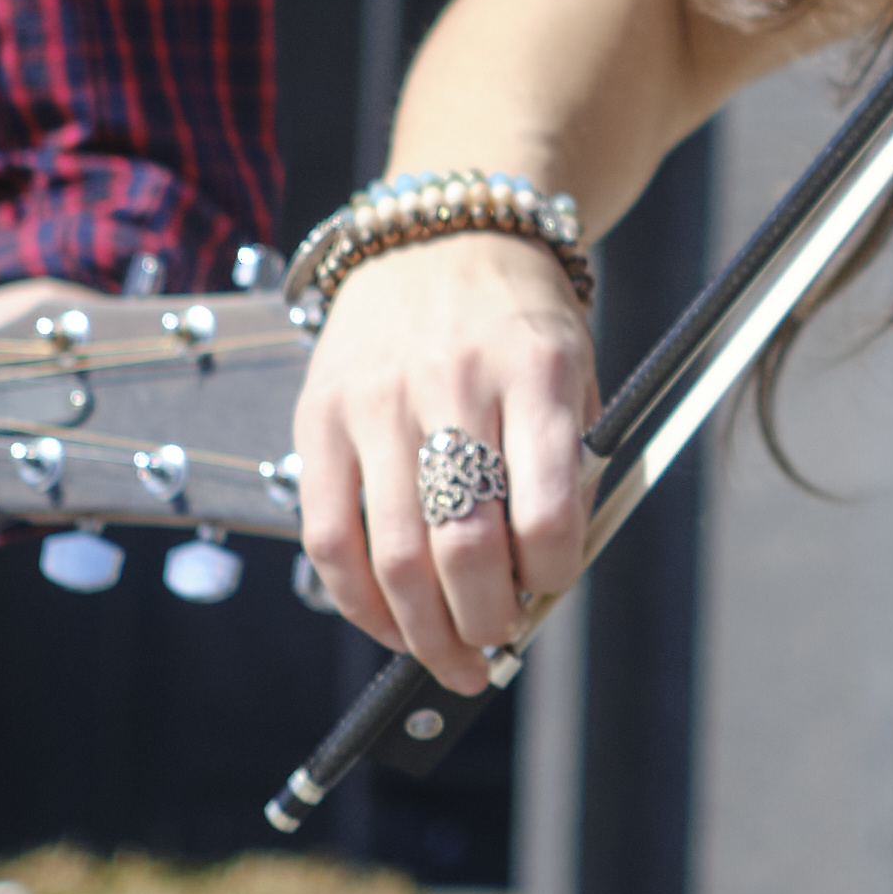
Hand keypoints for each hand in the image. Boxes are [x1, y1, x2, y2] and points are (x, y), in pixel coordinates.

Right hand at [286, 229, 597, 687]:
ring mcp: (375, 401)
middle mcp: (451, 383)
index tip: (550, 588)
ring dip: (422, 631)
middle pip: (461, 544)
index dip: (552, 574)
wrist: (444, 236)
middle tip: (495, 647)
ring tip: (449, 657)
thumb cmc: (521, 324)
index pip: (545, 509)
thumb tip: (544, 583)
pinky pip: (326, 536)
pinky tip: (387, 623)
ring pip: (391, 554)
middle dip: (484, 621)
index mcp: (535, 370)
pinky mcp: (318, 417)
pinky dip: (357, 601)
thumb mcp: (574, 373)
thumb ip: (567, 468)